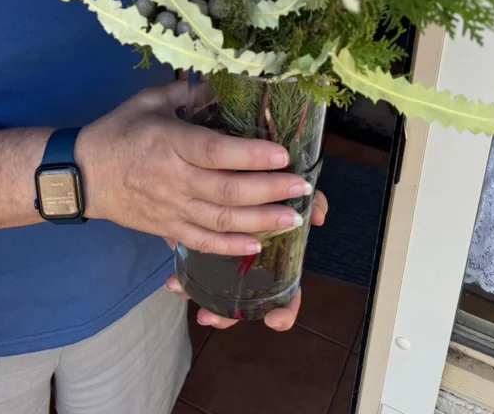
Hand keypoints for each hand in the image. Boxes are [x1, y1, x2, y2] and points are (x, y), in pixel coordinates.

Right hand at [74, 81, 314, 256]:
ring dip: (260, 221)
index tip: (283, 154)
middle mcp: (173, 179)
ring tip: (292, 217)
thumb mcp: (148, 101)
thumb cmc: (118, 132)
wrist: (81, 175)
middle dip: (269, 190)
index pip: (215, 152)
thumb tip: (221, 81)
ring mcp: (171, 208)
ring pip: (221, 221)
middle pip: (227, 191)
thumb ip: (186, 91)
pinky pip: (202, 242)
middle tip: (301, 187)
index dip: (251, 156)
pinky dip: (230, 247)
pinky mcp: (167, 228)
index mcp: (169, 142)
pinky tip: (257, 244)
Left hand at [165, 190, 328, 330]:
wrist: (237, 172)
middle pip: (246, 305)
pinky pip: (195, 274)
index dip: (284, 312)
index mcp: (278, 260)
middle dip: (228, 317)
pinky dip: (185, 282)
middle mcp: (254, 268)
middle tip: (210, 318)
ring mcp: (230, 263)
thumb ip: (312, 202)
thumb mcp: (294, 193)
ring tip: (194, 309)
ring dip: (206, 305)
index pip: (288, 295)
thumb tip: (319, 215)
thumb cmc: (273, 188)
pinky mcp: (206, 249)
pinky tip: (174, 282)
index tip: (274, 320)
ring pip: (220, 295)